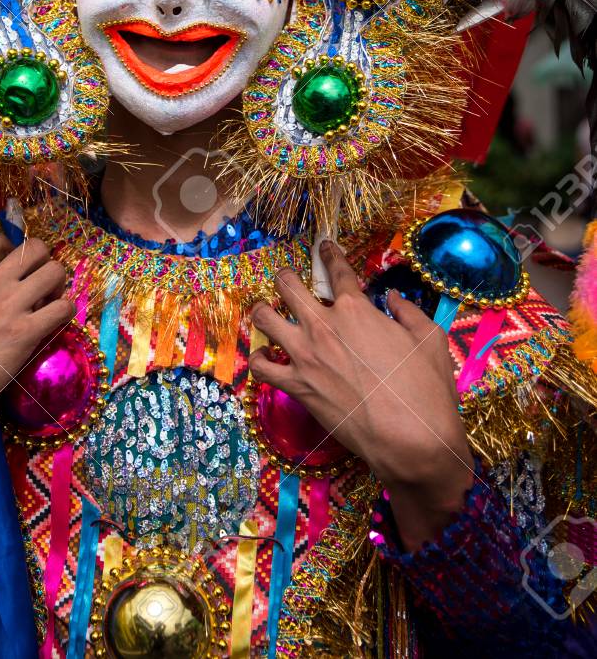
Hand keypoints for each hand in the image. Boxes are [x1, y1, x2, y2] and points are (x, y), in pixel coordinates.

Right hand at [0, 232, 72, 452]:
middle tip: (40, 281)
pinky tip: (55, 322)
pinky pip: (64, 307)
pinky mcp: (26, 333)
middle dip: (43, 261)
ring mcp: (10, 306)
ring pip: (55, 271)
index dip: (13, 250)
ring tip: (51, 300)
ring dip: (58, 284)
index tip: (16, 267)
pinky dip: (65, 311)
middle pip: (36, 248)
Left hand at [250, 240, 475, 549]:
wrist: (411, 441)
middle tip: (287, 279)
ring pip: (265, 318)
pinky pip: (261, 367)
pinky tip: (263, 356)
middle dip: (286, 277)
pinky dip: (258, 359)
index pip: (337, 271)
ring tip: (265, 310)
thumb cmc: (426, 390)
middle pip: (288, 286)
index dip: (329, 254)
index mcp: (356, 308)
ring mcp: (305, 355)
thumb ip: (409, 311)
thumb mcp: (429, 339)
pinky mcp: (296, 386)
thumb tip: (393, 298)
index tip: (324, 246)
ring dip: (263, 310)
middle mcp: (323, 325)